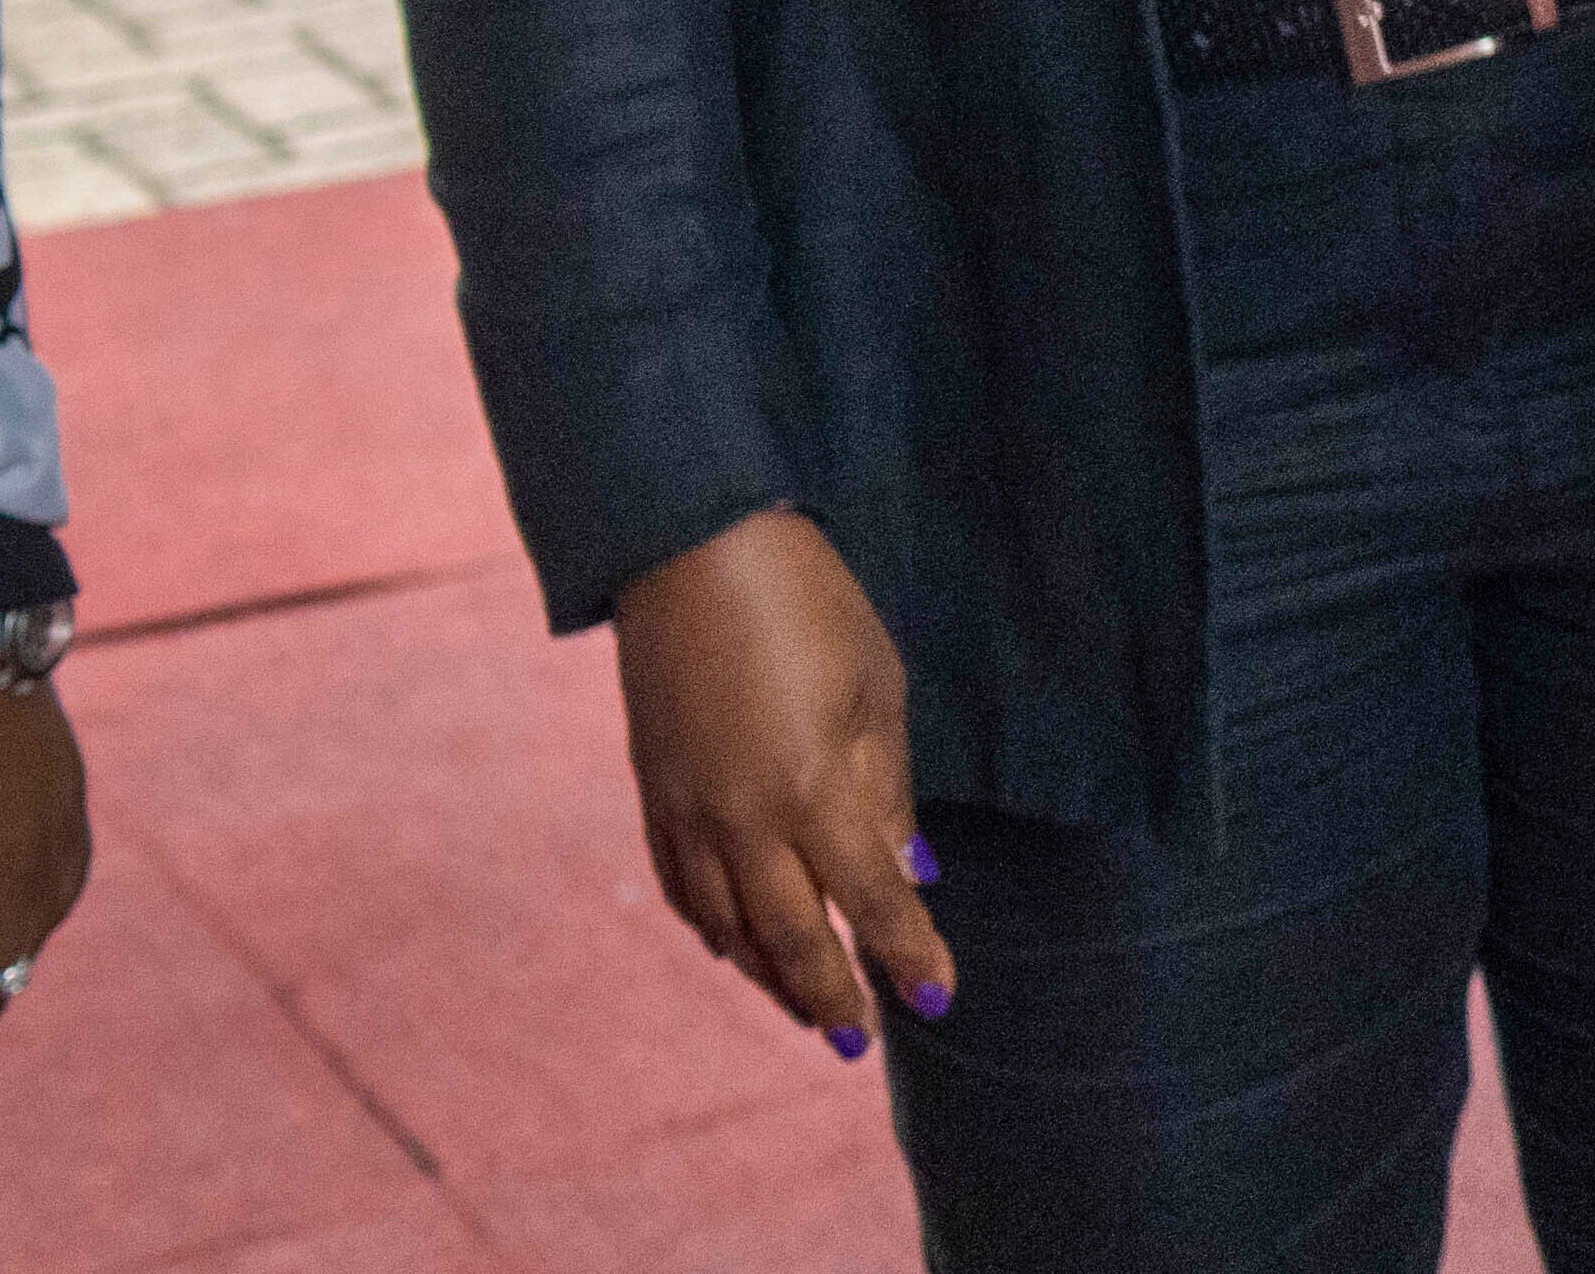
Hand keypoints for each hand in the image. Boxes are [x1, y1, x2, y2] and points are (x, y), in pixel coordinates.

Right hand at [606, 510, 956, 1056]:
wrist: (692, 551)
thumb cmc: (809, 606)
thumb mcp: (876, 688)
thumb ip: (888, 791)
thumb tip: (911, 872)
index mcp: (811, 789)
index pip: (871, 900)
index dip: (907, 953)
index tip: (940, 996)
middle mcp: (742, 819)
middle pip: (792, 936)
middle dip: (832, 996)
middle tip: (864, 1043)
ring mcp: (687, 813)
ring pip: (730, 928)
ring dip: (772, 978)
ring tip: (811, 1013)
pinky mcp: (653, 796)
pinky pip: (685, 889)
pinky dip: (714, 930)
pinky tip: (736, 952)